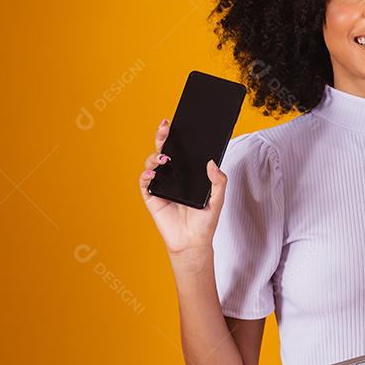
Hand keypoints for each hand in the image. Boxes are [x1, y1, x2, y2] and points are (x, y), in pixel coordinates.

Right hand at [138, 118, 227, 255]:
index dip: (177, 136)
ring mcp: (161, 185)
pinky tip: (152, 174)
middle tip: (166, 127)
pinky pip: (145, 183)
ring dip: (155, 157)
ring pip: (152, 164)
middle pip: (164, 150)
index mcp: (187, 173)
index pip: (181, 150)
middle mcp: (172, 176)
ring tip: (164, 157)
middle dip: (162, 136)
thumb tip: (213, 163)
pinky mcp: (152, 197)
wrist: (193, 243)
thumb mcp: (218, 200)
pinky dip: (146, 176)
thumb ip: (219, 181)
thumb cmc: (205, 221)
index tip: (177, 121)